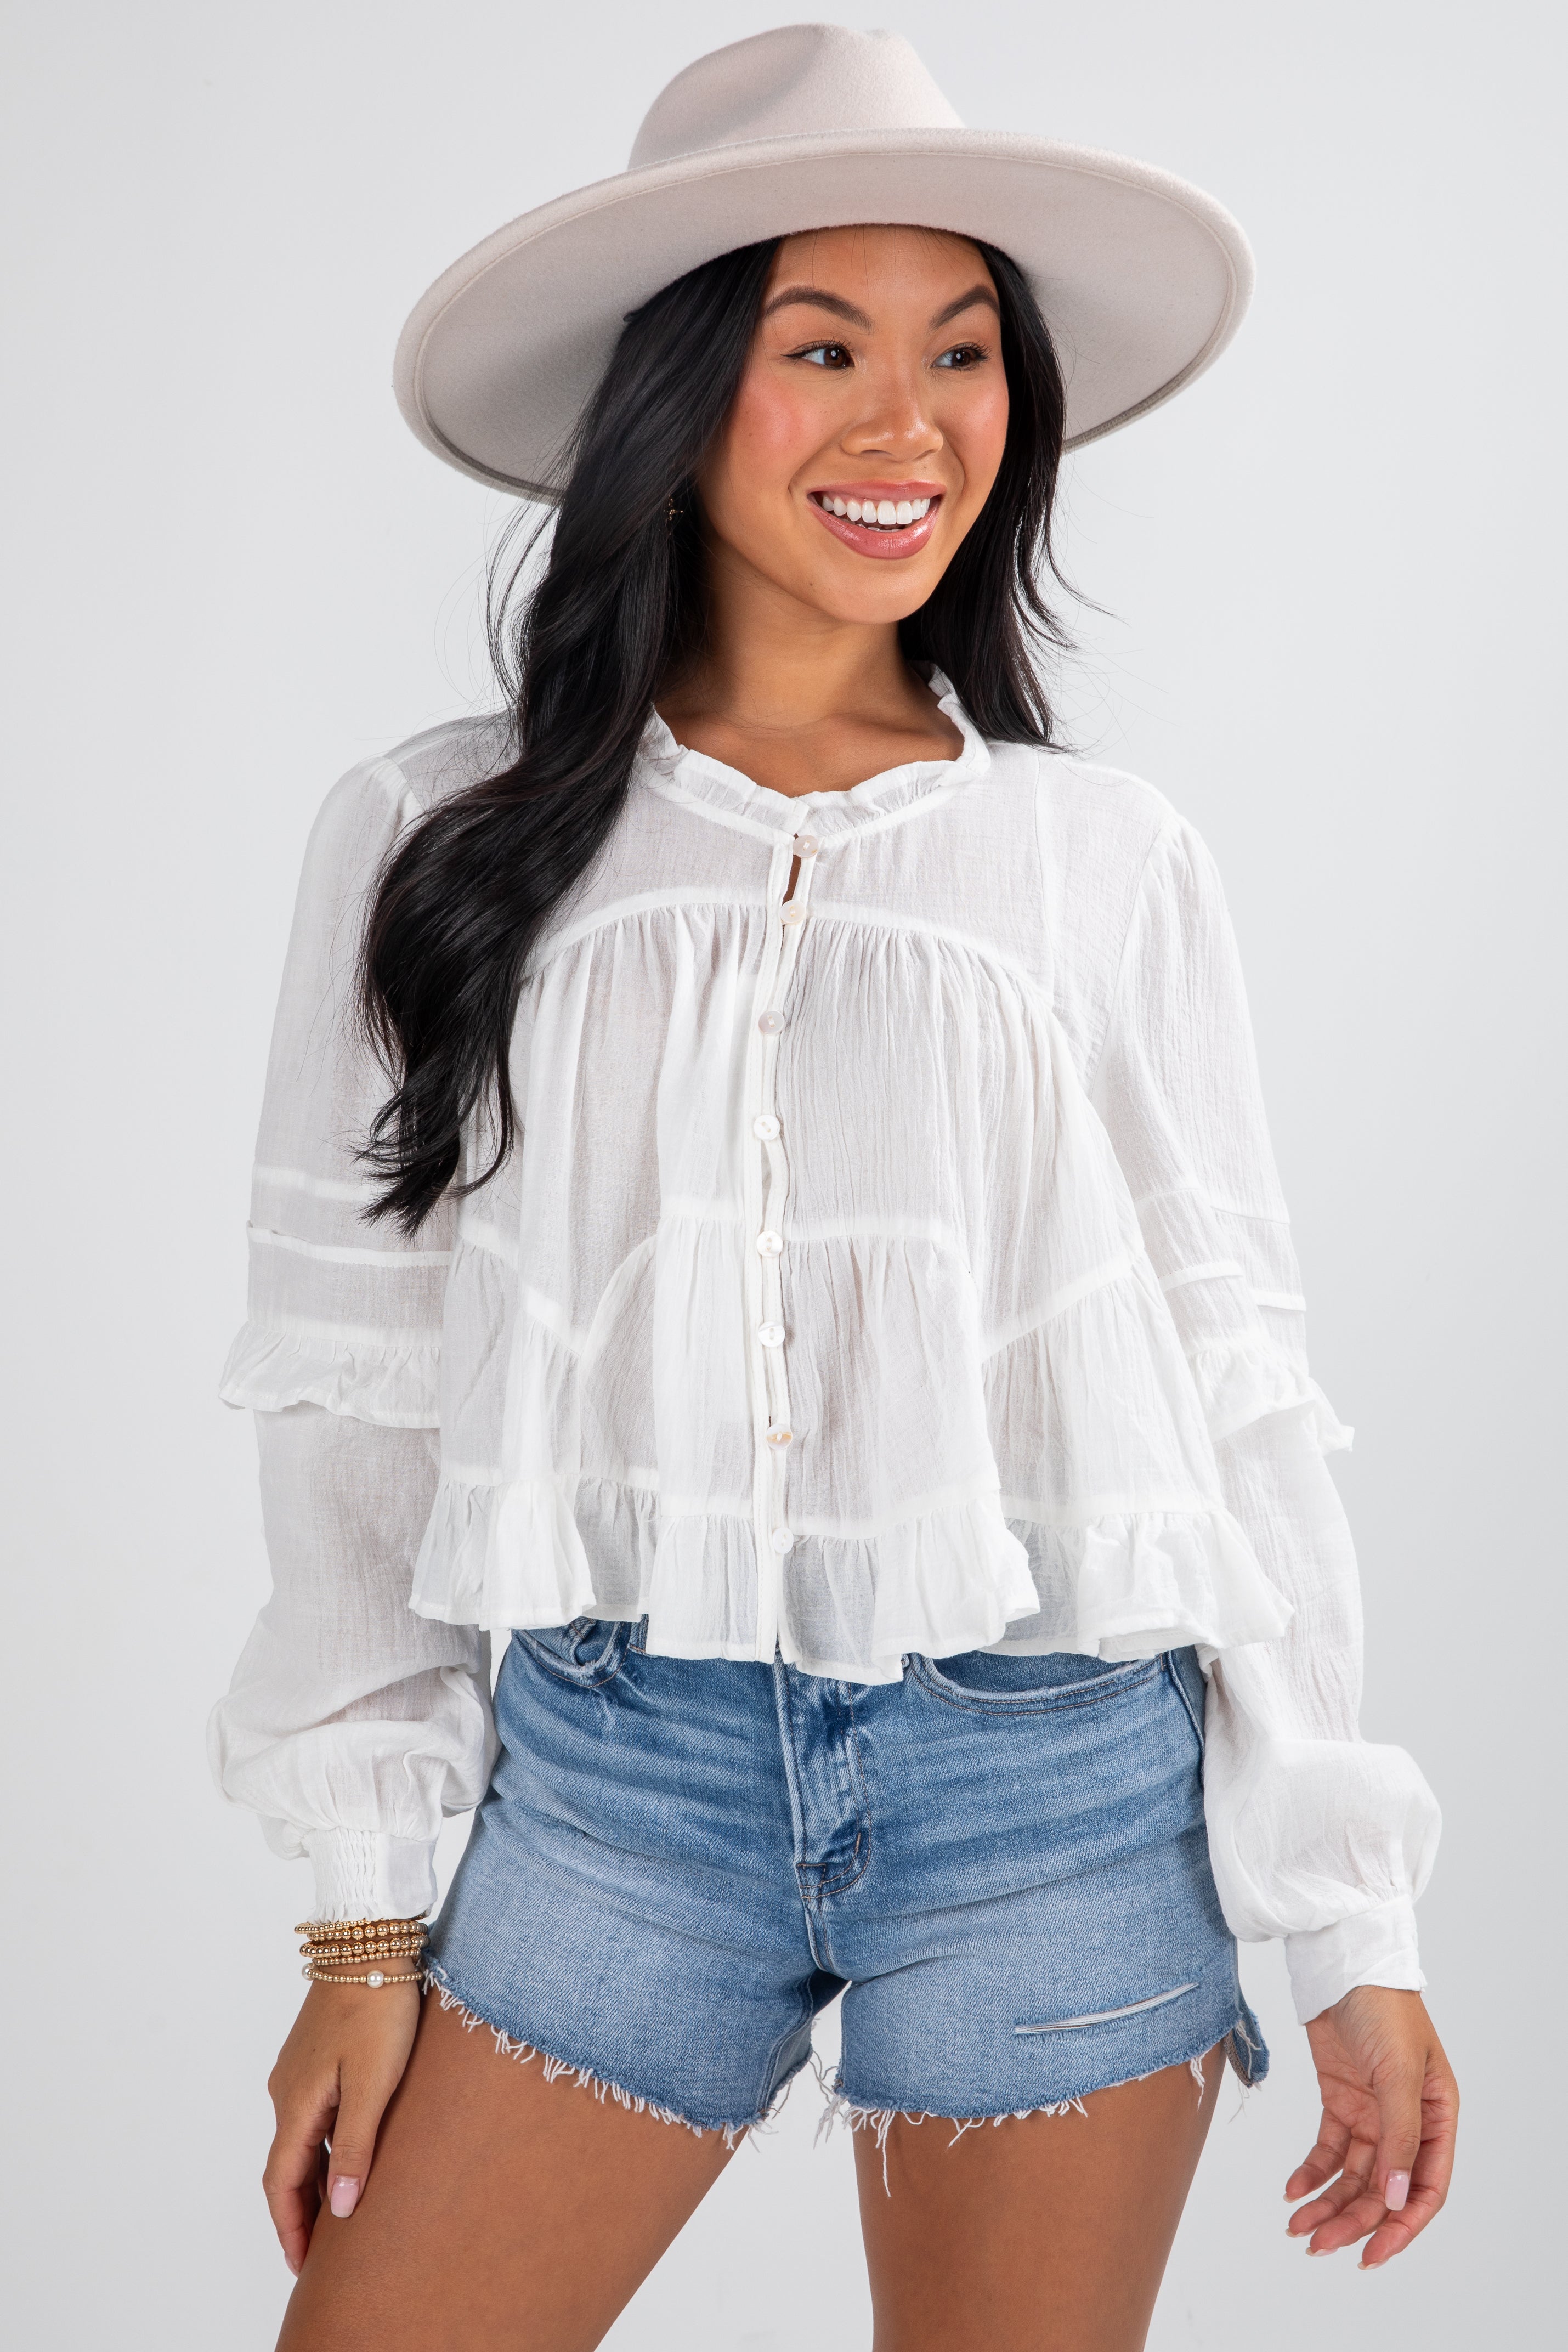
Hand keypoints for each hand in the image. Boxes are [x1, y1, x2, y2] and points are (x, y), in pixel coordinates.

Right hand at [263, 1976, 420, 2275]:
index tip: (304, 2266)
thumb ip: (354, 2146)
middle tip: (323, 2254)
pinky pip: (313, 2115)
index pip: (282, 2182)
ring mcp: (300, 2070)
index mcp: (296, 2103)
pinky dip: (323, 2146)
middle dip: (300, 2212)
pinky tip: (348, 2155)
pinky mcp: (316, 2054)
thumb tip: (340, 2208)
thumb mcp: (374, 2083)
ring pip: (301, 2140)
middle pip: (286, 2166)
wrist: (371, 1941)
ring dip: (314, 2179)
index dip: (291, 2227)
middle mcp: (287, 2090)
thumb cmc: (379, 2008)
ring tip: (340, 2215)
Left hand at [1285, 1986, 1457, 2266]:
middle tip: (1318, 2245)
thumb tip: (1395, 2196)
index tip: (1370, 2254)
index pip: (1425, 2187)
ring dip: (1327, 2203)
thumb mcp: (1398, 2072)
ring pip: (1353, 2175)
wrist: (1342, 1962)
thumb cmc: (1383, 2006)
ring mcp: (1373, 2112)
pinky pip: (1328, 2149)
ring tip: (1298, 2227)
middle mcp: (1407, 2121)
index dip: (1400, 2226)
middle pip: (1382, 2188)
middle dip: (1353, 2220)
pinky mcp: (1341, 2100)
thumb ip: (1399, 2135)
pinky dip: (1311, 2172)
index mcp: (1437, 2116)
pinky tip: (1293, 2189)